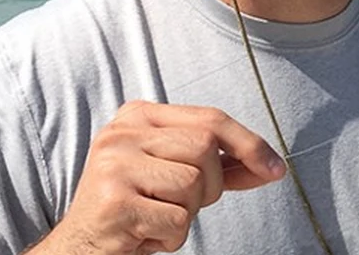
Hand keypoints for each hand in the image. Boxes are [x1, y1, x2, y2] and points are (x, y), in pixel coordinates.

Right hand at [31, 102, 285, 254]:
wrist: (83, 245)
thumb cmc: (135, 208)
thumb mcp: (174, 175)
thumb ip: (216, 164)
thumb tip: (269, 165)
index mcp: (137, 115)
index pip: (210, 118)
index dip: (249, 145)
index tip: (275, 169)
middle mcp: (122, 132)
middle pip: (205, 149)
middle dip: (209, 187)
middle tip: (178, 204)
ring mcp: (115, 165)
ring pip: (193, 184)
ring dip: (186, 214)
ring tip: (156, 217)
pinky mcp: (115, 202)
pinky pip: (176, 220)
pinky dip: (170, 237)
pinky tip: (144, 233)